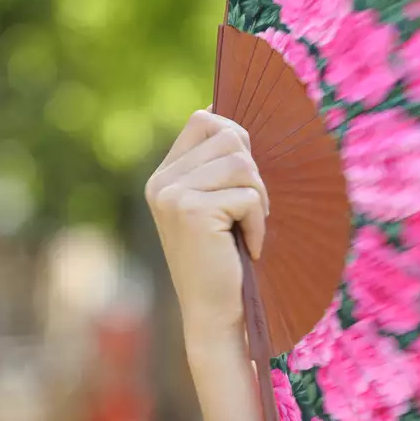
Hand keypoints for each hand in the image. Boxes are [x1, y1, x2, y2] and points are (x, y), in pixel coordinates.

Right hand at [145, 109, 268, 339]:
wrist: (215, 310)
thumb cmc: (226, 254)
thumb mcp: (218, 200)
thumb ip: (219, 161)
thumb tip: (222, 111)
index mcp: (164, 175)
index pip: (203, 120)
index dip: (235, 138)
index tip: (243, 176)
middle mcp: (161, 182)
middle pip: (230, 137)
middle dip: (252, 173)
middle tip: (247, 211)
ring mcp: (172, 195)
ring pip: (242, 164)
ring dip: (258, 198)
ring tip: (246, 227)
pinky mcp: (191, 212)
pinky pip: (248, 196)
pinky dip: (258, 222)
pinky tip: (247, 246)